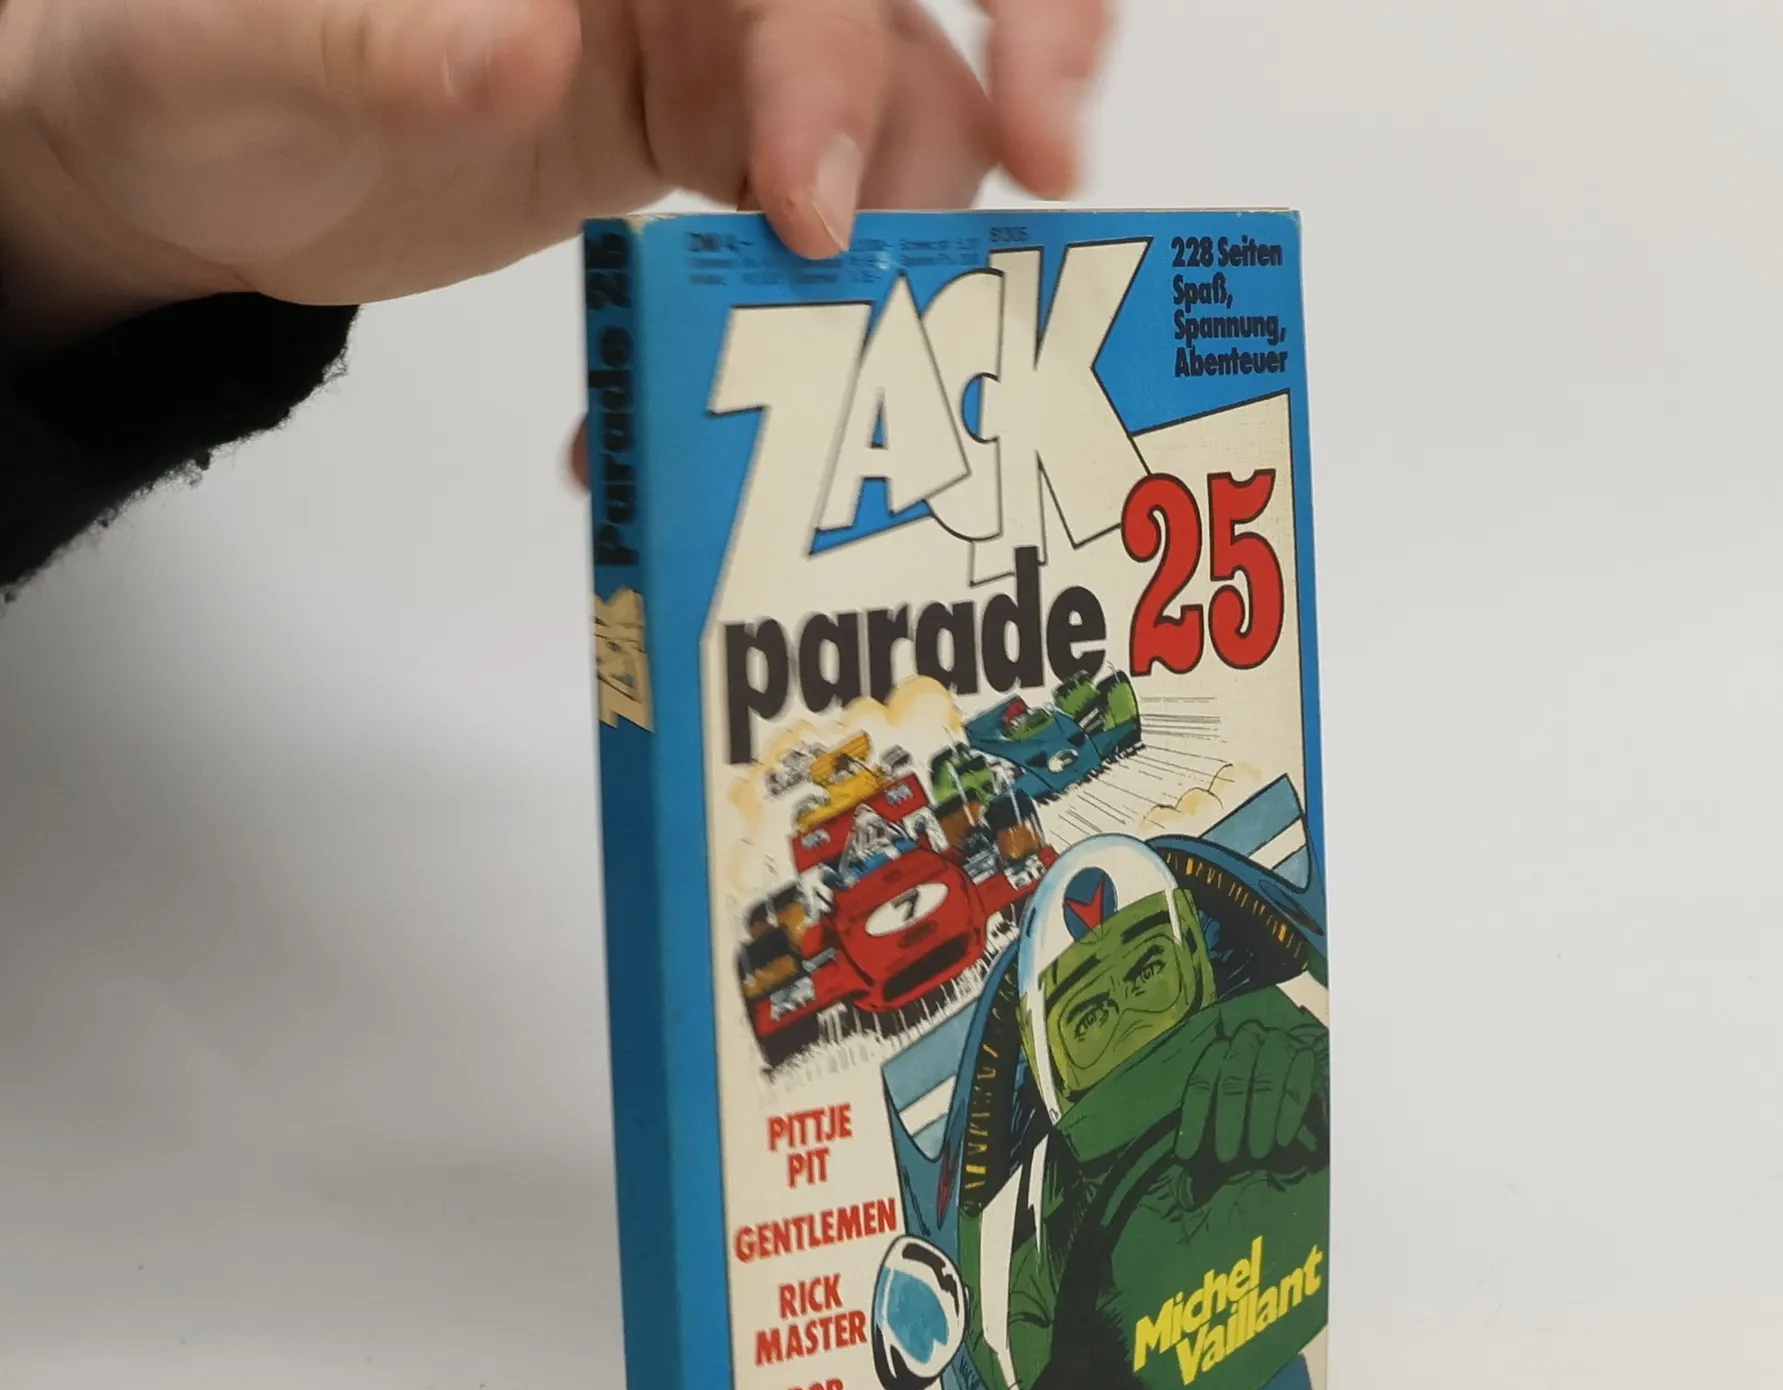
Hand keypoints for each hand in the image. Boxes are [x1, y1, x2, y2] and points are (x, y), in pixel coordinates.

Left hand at [0, 0, 1107, 353]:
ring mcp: (701, 51)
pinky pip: (809, 221)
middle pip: (887, 15)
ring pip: (887, 120)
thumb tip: (515, 50)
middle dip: (986, 92)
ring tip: (842, 380)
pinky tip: (714, 413)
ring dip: (900, 246)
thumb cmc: (193, 69)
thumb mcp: (239, 55)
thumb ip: (372, 41)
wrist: (200, 158)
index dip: (846, 51)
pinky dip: (797, 325)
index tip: (824, 202)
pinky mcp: (700, 147)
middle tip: (1044, 202)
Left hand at [1175, 1003, 1326, 1168]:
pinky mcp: (1307, 1057)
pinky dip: (1288, 1115)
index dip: (1192, 1119)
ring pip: (1265, 1084)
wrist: (1303, 1065)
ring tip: (1257, 1153)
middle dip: (1228, 1122)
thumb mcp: (1230, 1095)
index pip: (1201, 1082)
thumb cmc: (1254, 1089)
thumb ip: (1211, 1111)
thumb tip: (1190, 1149)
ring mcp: (1279, 1046)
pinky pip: (1296, 1087)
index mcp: (1221, 1048)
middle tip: (1226, 1157)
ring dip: (1260, 1121)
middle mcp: (1248, 1040)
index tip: (1186, 1154)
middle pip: (1233, 1082)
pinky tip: (1283, 1139)